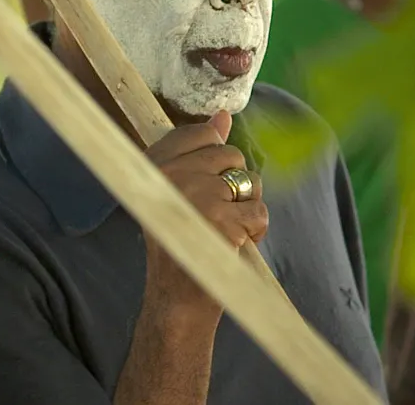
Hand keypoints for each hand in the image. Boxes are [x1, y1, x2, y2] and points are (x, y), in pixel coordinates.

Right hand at [140, 112, 266, 314]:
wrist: (175, 297)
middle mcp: (172, 174)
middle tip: (210, 215)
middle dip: (232, 185)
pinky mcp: (223, 220)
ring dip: (245, 208)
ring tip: (221, 230)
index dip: (213, 159)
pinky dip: (255, 231)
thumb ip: (199, 150)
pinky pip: (260, 212)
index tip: (203, 186)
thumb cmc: (178, 241)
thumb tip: (224, 116)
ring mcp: (198, 196)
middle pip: (230, 155)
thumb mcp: (177, 190)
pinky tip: (233, 244)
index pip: (202, 132)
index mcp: (154, 163)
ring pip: (249, 182)